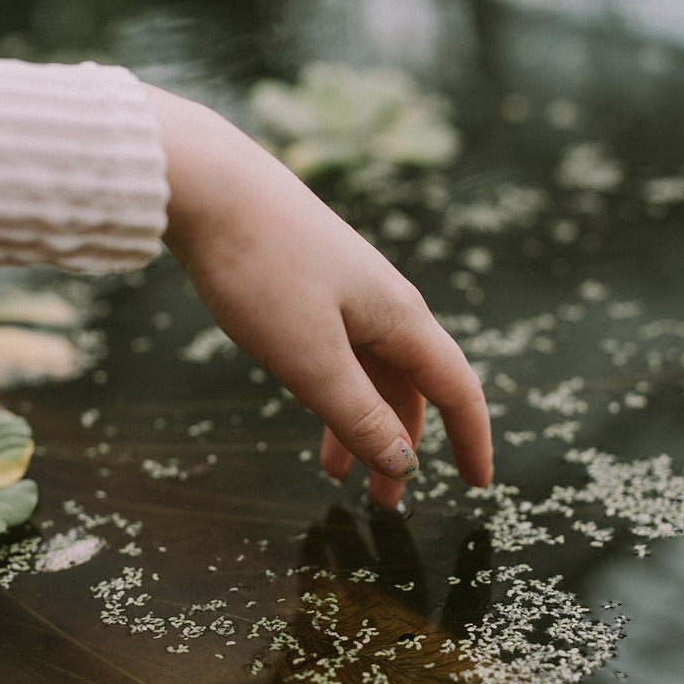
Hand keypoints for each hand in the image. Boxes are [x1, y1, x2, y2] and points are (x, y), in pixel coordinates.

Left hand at [146, 85, 492, 507]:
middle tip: (382, 502)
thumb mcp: (310, 360)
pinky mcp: (307, 281)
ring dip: (357, 424)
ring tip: (333, 474)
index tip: (477, 486)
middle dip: (399, 447)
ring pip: (367, 371)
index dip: (471, 441)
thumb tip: (402, 461)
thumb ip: (358, 415)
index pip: (456, 390)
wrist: (206, 182)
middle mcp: (383, 303)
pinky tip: (307, 408)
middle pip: (408, 388)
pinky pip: (335, 350)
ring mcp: (344, 289)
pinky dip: (330, 391)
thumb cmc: (261, 268)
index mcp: (400, 319)